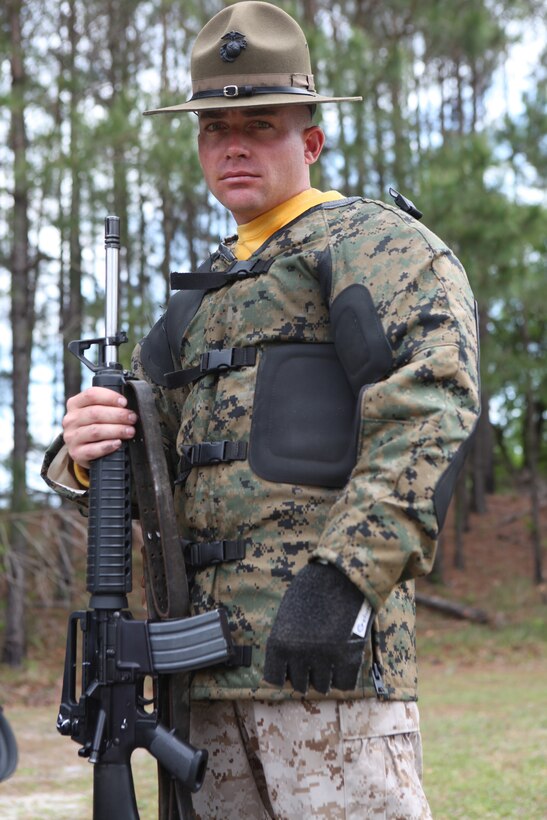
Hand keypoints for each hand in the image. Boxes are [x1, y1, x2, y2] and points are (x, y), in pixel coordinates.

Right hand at [62, 386, 136, 468]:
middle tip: (132, 418)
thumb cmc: (95, 426)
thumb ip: (107, 405)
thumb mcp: (96, 412)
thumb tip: (128, 406)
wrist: (83, 449)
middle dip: (118, 415)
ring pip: (95, 431)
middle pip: (95, 413)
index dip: (110, 397)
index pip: (91, 395)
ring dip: (116, 430)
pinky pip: (92, 450)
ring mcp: (71, 437)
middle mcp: (71, 419)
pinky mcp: (76, 453)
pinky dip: (107, 446)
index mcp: (75, 404)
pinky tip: (118, 443)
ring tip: (130, 431)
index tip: (125, 402)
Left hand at [264, 562, 371, 694]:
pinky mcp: (349, 658)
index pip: (275, 678)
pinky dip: (344, 677)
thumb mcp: (288, 612)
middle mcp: (299, 655)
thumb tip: (287, 663)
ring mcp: (325, 658)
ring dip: (325, 675)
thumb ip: (285, 638)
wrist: (343, 575)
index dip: (285, 673)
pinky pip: (345, 684)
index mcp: (279, 643)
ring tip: (330, 657)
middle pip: (299, 685)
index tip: (292, 667)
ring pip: (322, 687)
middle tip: (314, 659)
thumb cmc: (313, 588)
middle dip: (306, 674)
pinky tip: (344, 662)